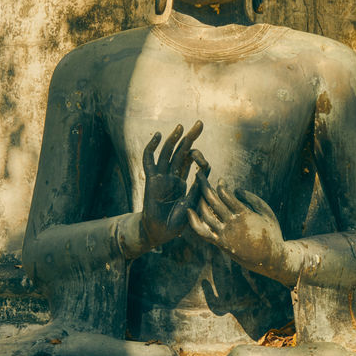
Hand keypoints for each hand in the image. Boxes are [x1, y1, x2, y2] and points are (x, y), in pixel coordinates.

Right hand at [140, 122, 207, 246]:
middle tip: (199, 123)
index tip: (205, 163)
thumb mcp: (193, 203)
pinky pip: (149, 161)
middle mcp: (171, 176)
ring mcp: (161, 177)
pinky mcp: (151, 180)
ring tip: (181, 126)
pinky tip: (157, 135)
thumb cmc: (176, 222)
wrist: (161, 233)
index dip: (199, 156)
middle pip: (180, 151)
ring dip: (174, 139)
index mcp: (181, 181)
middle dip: (189, 137)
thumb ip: (199, 187)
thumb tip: (206, 168)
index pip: (190, 161)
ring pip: (167, 153)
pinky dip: (151, 147)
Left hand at [188, 181, 292, 280]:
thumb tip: (236, 190)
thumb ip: (253, 199)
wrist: (269, 259)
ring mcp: (225, 234)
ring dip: (200, 200)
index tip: (220, 181)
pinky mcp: (220, 243)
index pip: (226, 195)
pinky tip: (189, 211)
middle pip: (213, 201)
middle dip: (204, 186)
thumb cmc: (271, 232)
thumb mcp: (267, 212)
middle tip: (200, 176)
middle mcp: (232, 224)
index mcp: (245, 214)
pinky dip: (194, 221)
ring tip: (199, 192)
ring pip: (206, 214)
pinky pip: (203, 232)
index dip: (221, 185)